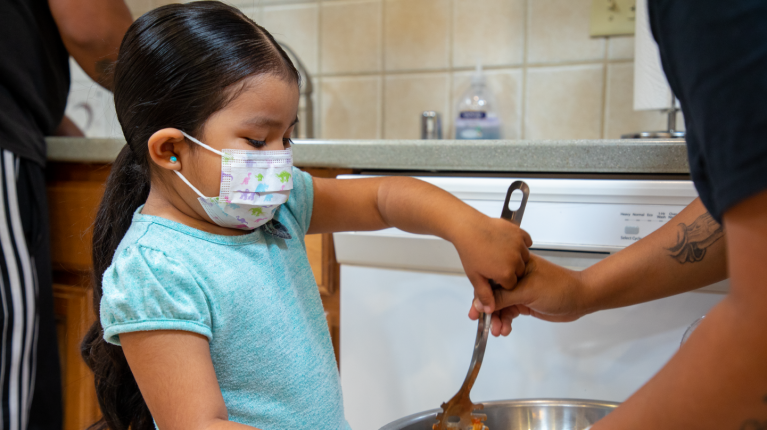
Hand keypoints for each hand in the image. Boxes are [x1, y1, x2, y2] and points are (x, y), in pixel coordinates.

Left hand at [452, 216, 531, 328]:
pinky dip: (521, 243)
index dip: (503, 282)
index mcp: (506, 273)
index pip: (511, 285)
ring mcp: (518, 245)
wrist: (468, 227)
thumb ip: (485, 295)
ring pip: (524, 257)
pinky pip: (526, 241)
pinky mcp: (519, 232)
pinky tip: (510, 244)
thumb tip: (489, 309)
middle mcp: (515, 260)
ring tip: (501, 254)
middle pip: (519, 272)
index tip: (496, 277)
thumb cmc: (470, 250)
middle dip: (510, 270)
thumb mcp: (475, 277)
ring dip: (517, 257)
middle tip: (497, 264)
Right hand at [468, 254, 590, 336]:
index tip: (474, 311)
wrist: (580, 299)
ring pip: (501, 306)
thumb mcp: (527, 291)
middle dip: (487, 311)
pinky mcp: (525, 303)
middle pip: (494, 295)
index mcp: (515, 268)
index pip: (492, 280)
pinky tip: (505, 330)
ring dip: (497, 319)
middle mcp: (515, 278)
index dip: (481, 296)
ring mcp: (520, 291)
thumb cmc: (557, 288)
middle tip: (482, 325)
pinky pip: (509, 312)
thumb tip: (481, 304)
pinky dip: (506, 321)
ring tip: (497, 331)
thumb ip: (503, 297)